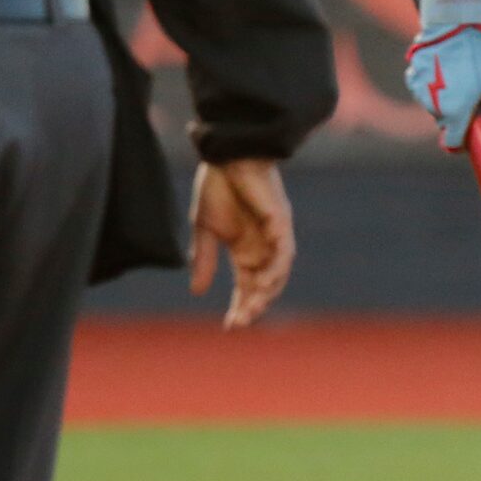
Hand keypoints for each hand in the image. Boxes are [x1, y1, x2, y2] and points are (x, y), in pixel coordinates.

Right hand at [188, 158, 295, 329]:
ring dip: (266, 292)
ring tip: (252, 309)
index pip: (246, 287)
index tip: (230, 326)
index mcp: (245, 250)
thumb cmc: (217, 186)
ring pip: (277, 273)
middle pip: (263, 286)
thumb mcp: (204, 228)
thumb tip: (196, 292)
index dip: (240, 306)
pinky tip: (264, 282)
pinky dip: (276, 268)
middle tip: (240, 323)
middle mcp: (264, 247)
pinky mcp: (280, 221)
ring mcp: (275, 235)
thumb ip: (203, 259)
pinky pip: (284, 251)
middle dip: (253, 306)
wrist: (227, 154)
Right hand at [403, 0, 480, 150]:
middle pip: (444, 122)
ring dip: (443, 98)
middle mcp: (434, 107)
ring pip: (433, 105)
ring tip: (458, 77)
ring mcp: (420, 91)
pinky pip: (423, 88)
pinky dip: (432, 84)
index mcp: (455, 113)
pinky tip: (444, 69)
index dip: (461, 143)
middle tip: (470, 97)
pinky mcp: (412, 76)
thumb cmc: (477, 54)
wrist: (452, 25)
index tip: (468, 136)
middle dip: (456, 115)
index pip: (452, 144)